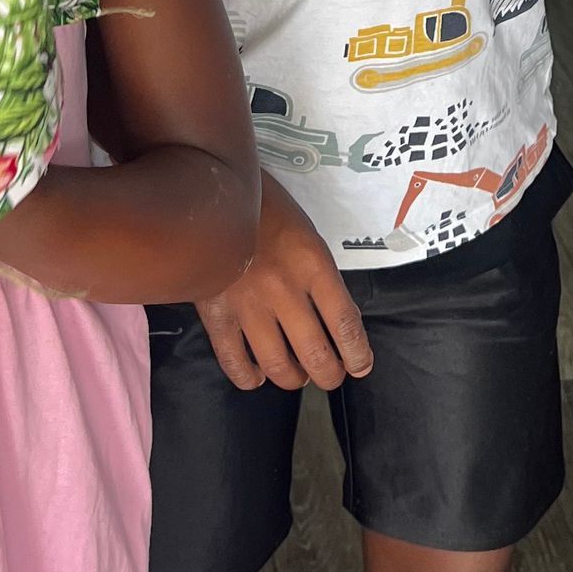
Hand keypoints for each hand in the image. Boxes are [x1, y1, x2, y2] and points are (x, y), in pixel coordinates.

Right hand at [194, 179, 372, 392]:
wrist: (212, 192)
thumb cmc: (265, 209)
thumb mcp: (306, 235)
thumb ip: (322, 278)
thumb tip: (339, 323)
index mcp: (312, 263)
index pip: (344, 323)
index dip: (357, 354)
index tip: (360, 366)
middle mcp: (283, 289)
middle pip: (314, 353)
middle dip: (328, 375)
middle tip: (329, 375)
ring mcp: (248, 304)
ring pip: (277, 365)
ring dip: (292, 379)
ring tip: (296, 375)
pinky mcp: (216, 312)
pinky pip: (234, 361)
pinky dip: (248, 377)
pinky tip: (256, 375)